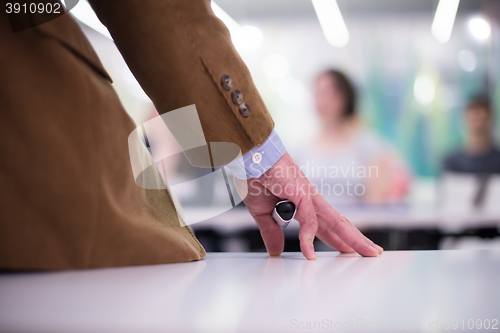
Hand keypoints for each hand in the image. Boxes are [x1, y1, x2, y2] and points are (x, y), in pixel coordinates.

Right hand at [235, 152, 382, 259]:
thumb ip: (271, 233)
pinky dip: (308, 239)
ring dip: (352, 238)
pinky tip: (310, 254)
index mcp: (303, 205)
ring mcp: (310, 197)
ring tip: (367, 252)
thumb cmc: (257, 178)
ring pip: (336, 221)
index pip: (325, 227)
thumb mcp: (263, 214)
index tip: (349, 251)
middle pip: (339, 224)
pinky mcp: (303, 194)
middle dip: (355, 240)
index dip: (338, 239)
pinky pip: (308, 221)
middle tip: (372, 253)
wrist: (252, 159)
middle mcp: (312, 201)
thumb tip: (276, 251)